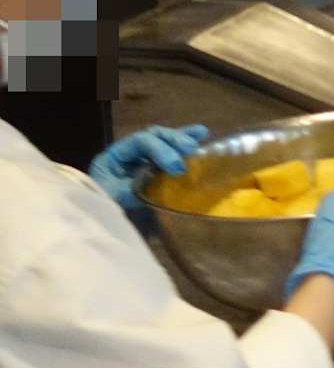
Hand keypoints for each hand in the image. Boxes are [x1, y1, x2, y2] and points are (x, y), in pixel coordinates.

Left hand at [88, 123, 208, 216]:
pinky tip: (200, 136)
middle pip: (152, 136)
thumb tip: (164, 178)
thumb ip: (136, 187)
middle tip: (191, 150)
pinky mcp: (151, 172)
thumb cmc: (101, 213)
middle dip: (173, 140)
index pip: (140, 142)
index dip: (161, 150)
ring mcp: (138, 162)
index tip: (176, 167)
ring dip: (181, 137)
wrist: (98, 232)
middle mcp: (126, 155)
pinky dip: (182, 146)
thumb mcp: (114, 200)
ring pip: (162, 140)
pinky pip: (167, 153)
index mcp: (112, 158)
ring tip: (202, 134)